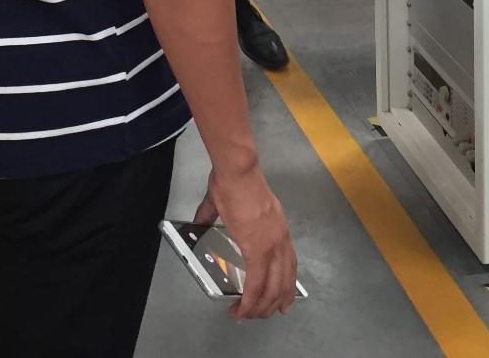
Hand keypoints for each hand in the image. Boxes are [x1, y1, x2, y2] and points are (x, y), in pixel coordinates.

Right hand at [194, 164, 297, 319]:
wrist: (237, 173)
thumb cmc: (232, 181)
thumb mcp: (226, 203)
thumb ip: (211, 215)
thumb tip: (199, 223)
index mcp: (278, 229)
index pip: (289, 265)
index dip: (288, 286)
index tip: (284, 302)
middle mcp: (281, 240)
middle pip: (284, 280)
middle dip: (274, 303)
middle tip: (262, 315)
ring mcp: (272, 245)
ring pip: (272, 286)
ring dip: (261, 306)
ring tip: (248, 315)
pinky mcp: (257, 249)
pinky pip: (256, 283)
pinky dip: (250, 299)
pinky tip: (243, 308)